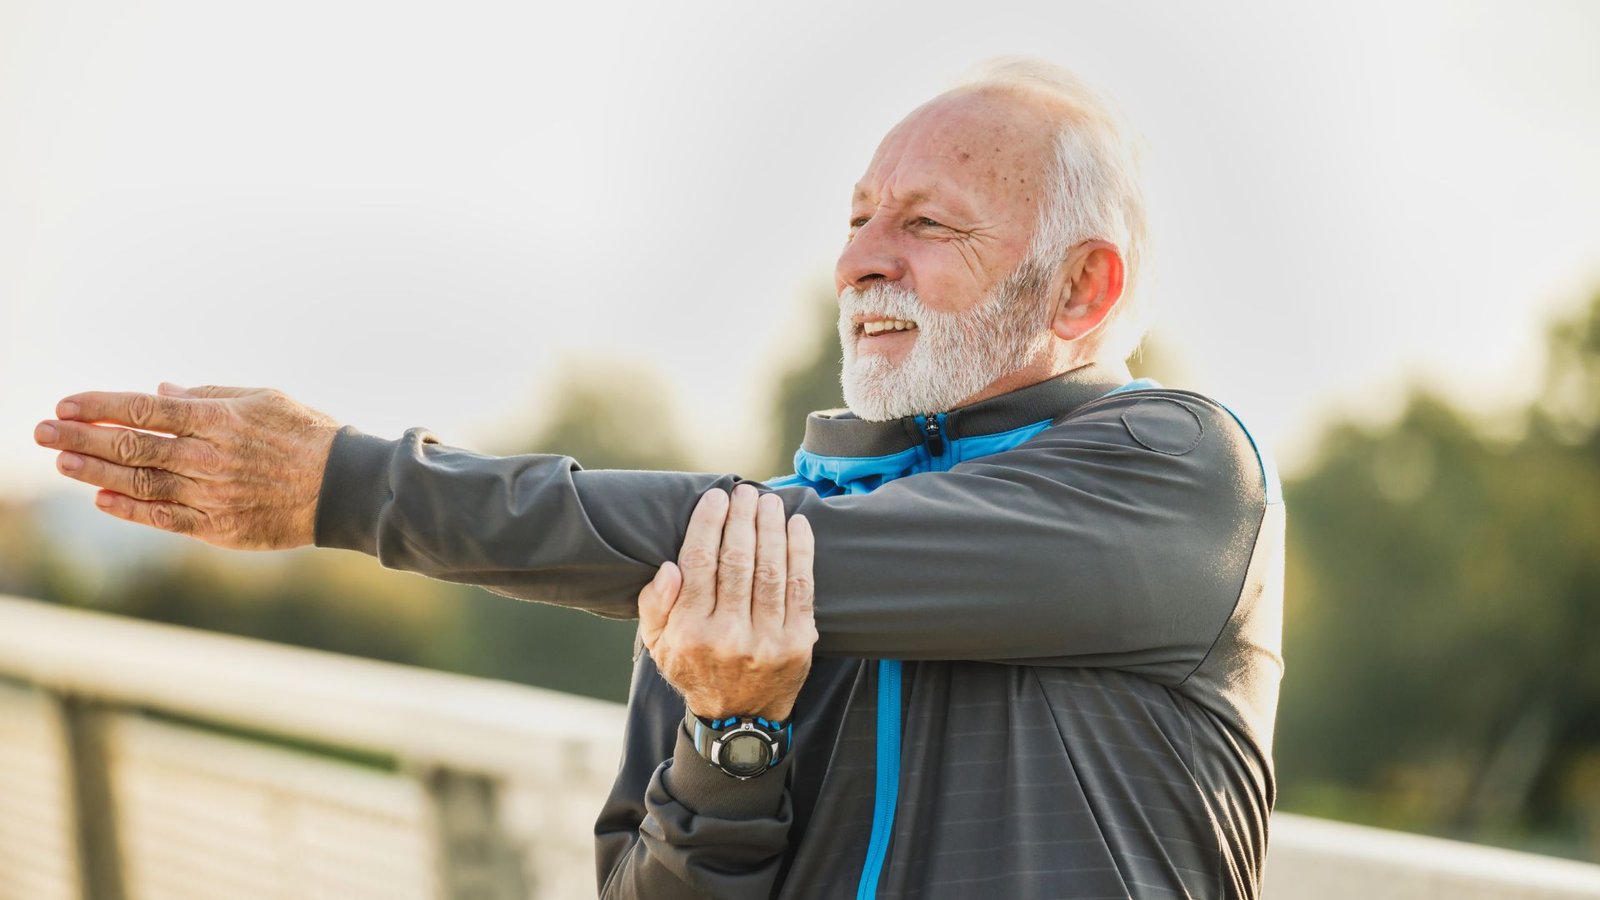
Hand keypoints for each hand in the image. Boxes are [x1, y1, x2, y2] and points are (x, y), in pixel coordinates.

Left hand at [33, 384, 340, 548]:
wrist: (346, 488)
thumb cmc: (309, 435)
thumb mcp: (264, 399)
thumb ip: (210, 395)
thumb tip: (160, 393)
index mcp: (219, 420)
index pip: (145, 410)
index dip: (100, 406)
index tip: (64, 404)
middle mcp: (209, 458)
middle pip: (131, 446)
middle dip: (80, 438)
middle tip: (41, 432)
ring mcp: (212, 495)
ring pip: (139, 482)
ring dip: (94, 472)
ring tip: (61, 461)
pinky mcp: (219, 528)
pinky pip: (164, 518)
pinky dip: (130, 509)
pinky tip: (103, 498)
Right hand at [638, 484, 816, 721]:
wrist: (737, 719)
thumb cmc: (694, 668)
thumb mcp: (657, 645)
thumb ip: (654, 605)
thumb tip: (670, 567)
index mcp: (690, 632)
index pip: (699, 562)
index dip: (709, 523)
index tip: (716, 498)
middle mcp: (729, 636)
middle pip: (737, 560)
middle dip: (742, 519)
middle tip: (745, 492)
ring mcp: (768, 640)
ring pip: (770, 569)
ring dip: (772, 528)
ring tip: (769, 502)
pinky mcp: (799, 643)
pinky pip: (802, 587)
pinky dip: (801, 552)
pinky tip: (797, 526)